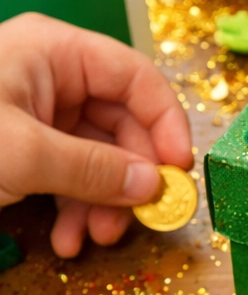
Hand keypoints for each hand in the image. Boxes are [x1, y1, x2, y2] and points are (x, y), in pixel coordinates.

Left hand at [0, 13, 192, 257]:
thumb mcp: (21, 152)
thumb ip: (93, 168)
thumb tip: (152, 185)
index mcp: (55, 52)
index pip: (137, 78)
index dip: (165, 124)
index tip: (178, 172)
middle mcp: (51, 78)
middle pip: (121, 125)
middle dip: (128, 178)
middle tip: (137, 221)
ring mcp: (36, 115)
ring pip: (98, 158)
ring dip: (102, 204)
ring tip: (91, 241)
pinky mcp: (23, 150)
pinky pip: (70, 176)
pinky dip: (74, 210)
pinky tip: (66, 241)